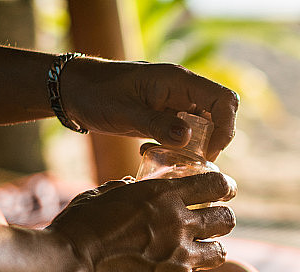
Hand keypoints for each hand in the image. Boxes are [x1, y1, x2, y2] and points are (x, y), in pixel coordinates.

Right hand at [47, 173, 235, 271]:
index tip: (225, 191)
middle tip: (214, 228)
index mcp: (162, 195)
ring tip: (202, 258)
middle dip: (222, 222)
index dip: (224, 187)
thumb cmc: (74, 231)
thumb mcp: (99, 197)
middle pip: (225, 219)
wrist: (64, 271)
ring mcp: (181, 257)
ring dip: (212, 254)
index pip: (215, 184)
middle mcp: (179, 223)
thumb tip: (132, 186)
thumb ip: (122, 191)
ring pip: (220, 254)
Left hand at [61, 57, 237, 159]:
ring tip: (173, 159)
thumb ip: (156, 124)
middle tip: (193, 162)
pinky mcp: (167, 117)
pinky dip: (181, 148)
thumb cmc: (95, 93)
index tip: (207, 152)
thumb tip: (188, 137)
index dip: (225, 128)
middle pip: (221, 115)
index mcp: (178, 81)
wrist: (74, 90)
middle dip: (213, 141)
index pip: (224, 100)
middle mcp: (183, 90)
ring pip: (206, 127)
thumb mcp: (124, 111)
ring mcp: (177, 104)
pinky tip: (157, 153)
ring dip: (197, 147)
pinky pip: (189, 134)